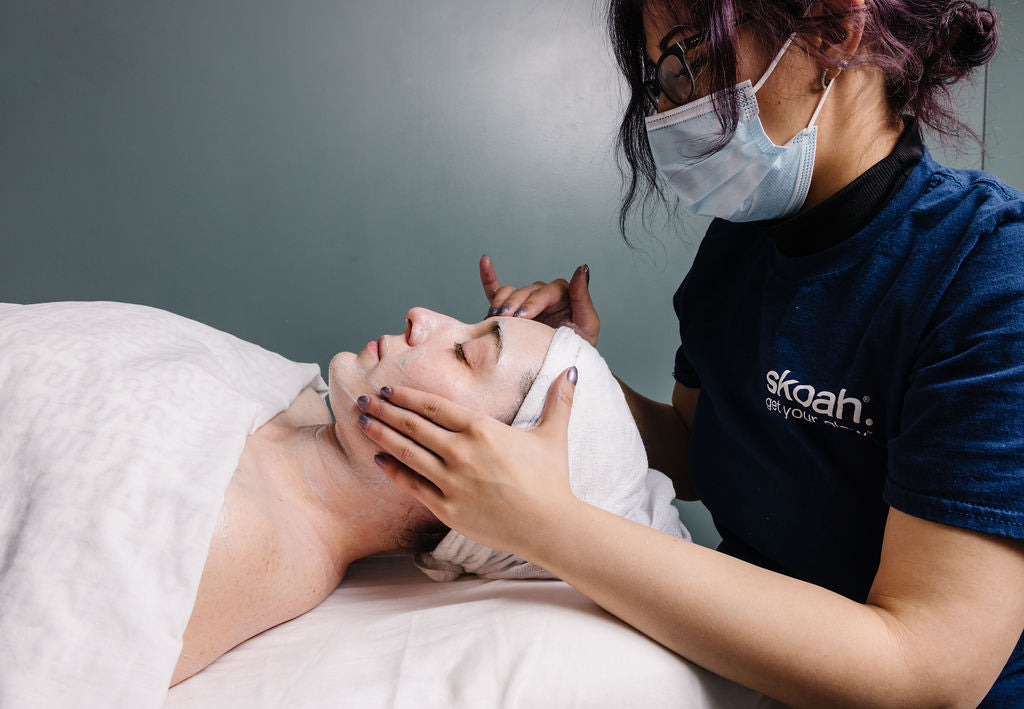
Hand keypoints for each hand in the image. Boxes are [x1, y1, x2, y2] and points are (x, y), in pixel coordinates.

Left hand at [355, 368, 578, 555]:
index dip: (407, 395)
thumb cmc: (552, 480)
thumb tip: (573, 371)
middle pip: (413, 425)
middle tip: (364, 400)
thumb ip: (558, 401)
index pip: (434, 406)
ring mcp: (451, 481)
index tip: (388, 389)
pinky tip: (378, 459)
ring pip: (406, 452)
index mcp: (482, 429)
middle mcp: (461, 451)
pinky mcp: (447, 508)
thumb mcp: (554, 435)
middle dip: (385, 410)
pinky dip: (393, 471)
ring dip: (381, 435)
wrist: (551, 526)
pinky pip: (412, 486)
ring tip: (363, 423)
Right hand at [479, 255, 600, 345]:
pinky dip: (489, 277)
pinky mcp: (512, 310)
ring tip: (494, 317)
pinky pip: (498, 291)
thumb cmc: (578, 349)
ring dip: (501, 302)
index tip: (523, 316)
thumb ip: (583, 297)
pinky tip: (484, 262)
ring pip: (510, 292)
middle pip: (526, 291)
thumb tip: (582, 268)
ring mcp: (526, 301)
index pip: (547, 291)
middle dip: (515, 305)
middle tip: (507, 321)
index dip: (534, 302)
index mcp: (563, 295)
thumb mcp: (588, 325)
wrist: (561, 369)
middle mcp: (543, 295)